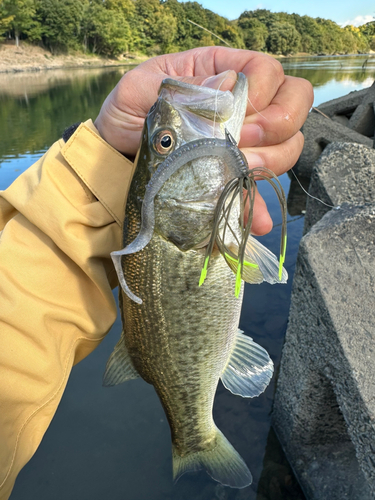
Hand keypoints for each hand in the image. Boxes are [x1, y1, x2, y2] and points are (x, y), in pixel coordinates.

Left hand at [95, 47, 312, 235]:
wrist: (115, 158)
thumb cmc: (126, 115)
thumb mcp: (139, 91)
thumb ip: (180, 84)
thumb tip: (228, 85)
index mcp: (220, 72)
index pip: (268, 70)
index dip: (263, 90)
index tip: (237, 113)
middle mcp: (240, 105)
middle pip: (292, 105)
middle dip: (277, 126)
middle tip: (243, 142)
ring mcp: (242, 143)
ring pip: (286, 147)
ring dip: (269, 162)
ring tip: (236, 173)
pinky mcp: (233, 176)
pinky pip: (258, 189)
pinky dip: (258, 205)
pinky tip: (255, 221)